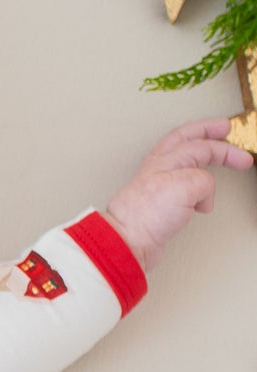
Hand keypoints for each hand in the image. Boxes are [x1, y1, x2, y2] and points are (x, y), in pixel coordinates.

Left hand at [104, 118, 252, 269]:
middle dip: (207, 132)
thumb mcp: (186, 186)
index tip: (244, 159)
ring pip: (182, 161)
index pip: (201, 145)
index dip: (226, 150)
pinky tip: (201, 201)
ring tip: (215, 156)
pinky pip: (181, 187)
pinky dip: (195, 190)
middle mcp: (160, 168)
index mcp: (166, 159)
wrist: (128, 242)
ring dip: (200, 157)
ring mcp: (158, 185)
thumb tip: (204, 195)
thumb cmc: (147, 214)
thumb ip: (204, 180)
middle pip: (186, 140)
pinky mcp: (159, 204)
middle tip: (224, 129)